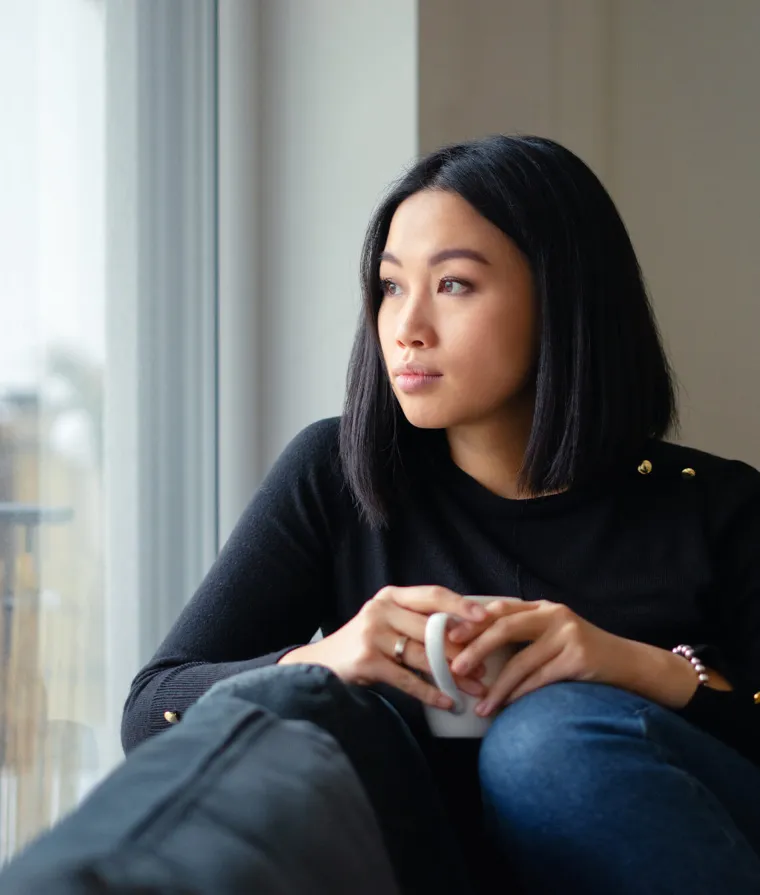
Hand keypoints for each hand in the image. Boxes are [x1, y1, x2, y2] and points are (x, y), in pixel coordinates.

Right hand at [278, 585, 489, 708]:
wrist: (321, 665)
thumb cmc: (366, 644)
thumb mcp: (389, 623)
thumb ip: (418, 623)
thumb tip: (468, 636)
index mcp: (391, 596)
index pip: (432, 595)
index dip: (460, 605)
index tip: (486, 617)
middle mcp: (381, 609)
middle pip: (432, 629)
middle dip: (462, 651)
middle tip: (484, 668)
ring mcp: (372, 634)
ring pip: (423, 655)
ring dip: (452, 675)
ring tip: (473, 689)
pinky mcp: (367, 660)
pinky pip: (407, 679)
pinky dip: (430, 692)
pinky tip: (447, 701)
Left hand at [448, 599, 701, 715]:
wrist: (630, 665)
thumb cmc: (583, 655)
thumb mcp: (554, 636)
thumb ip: (524, 636)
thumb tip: (475, 651)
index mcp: (542, 607)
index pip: (499, 610)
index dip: (472, 622)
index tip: (449, 638)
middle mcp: (554, 615)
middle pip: (504, 627)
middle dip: (476, 648)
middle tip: (455, 667)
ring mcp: (568, 635)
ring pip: (520, 661)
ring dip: (497, 687)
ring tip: (481, 706)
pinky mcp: (578, 658)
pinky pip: (540, 679)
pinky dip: (520, 695)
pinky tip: (507, 707)